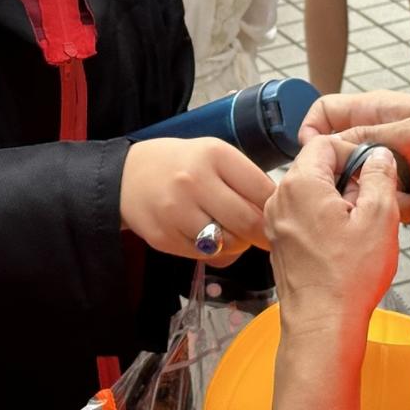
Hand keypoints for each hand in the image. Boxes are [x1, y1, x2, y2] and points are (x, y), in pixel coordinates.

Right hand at [121, 137, 275, 263]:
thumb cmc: (181, 165)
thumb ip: (245, 180)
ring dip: (237, 243)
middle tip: (266, 237)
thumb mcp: (214, 156)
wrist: (126, 176)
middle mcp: (195, 181)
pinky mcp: (163, 237)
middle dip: (262, 234)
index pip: (262, 190)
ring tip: (231, 232)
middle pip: (248, 221)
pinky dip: (213, 251)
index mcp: (215, 155)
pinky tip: (206, 236)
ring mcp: (176, 211)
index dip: (278, 208)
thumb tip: (278, 213)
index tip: (283, 217)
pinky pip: (204, 255)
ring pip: (228, 243)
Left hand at [266, 138, 401, 336]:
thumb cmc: (348, 277)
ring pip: (312, 192)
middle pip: (317, 167)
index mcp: (301, 184)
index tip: (374, 171)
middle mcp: (280, 198)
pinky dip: (326, 218)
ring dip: (340, 199)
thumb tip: (379, 156)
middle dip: (349, 177)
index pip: (325, 142)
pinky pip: (305, 214)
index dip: (355, 151)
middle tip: (374, 201)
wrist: (322, 324)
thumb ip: (380, 176)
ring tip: (362, 225)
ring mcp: (277, 221)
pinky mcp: (281, 241)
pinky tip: (346, 242)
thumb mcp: (380, 217)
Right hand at [298, 92, 409, 225]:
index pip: (326, 113)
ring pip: (363, 190)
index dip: (313, 132)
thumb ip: (370, 138)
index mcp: (377, 111)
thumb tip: (330, 145)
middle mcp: (378, 138)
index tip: (317, 158)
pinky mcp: (404, 193)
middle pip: (341, 160)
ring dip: (392, 199)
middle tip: (373, 189)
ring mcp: (391, 168)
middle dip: (356, 180)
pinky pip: (387, 207)